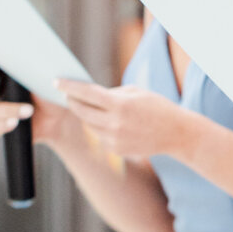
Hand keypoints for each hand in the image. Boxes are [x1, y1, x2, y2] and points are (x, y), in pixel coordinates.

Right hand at [0, 60, 72, 147]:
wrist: (60, 117)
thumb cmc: (51, 92)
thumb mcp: (45, 79)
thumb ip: (34, 70)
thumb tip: (29, 60)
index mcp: (5, 75)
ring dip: (5, 110)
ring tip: (28, 111)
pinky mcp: (1, 126)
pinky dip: (2, 126)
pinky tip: (15, 123)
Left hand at [55, 79, 185, 161]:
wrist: (176, 134)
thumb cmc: (157, 107)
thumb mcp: (136, 92)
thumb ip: (112, 93)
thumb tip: (91, 95)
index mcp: (121, 104)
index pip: (87, 94)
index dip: (69, 87)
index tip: (56, 81)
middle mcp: (115, 123)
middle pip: (82, 111)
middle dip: (73, 101)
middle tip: (67, 94)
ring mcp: (114, 139)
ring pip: (89, 124)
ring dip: (87, 115)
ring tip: (93, 107)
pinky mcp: (116, 150)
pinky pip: (99, 136)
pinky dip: (100, 127)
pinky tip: (110, 123)